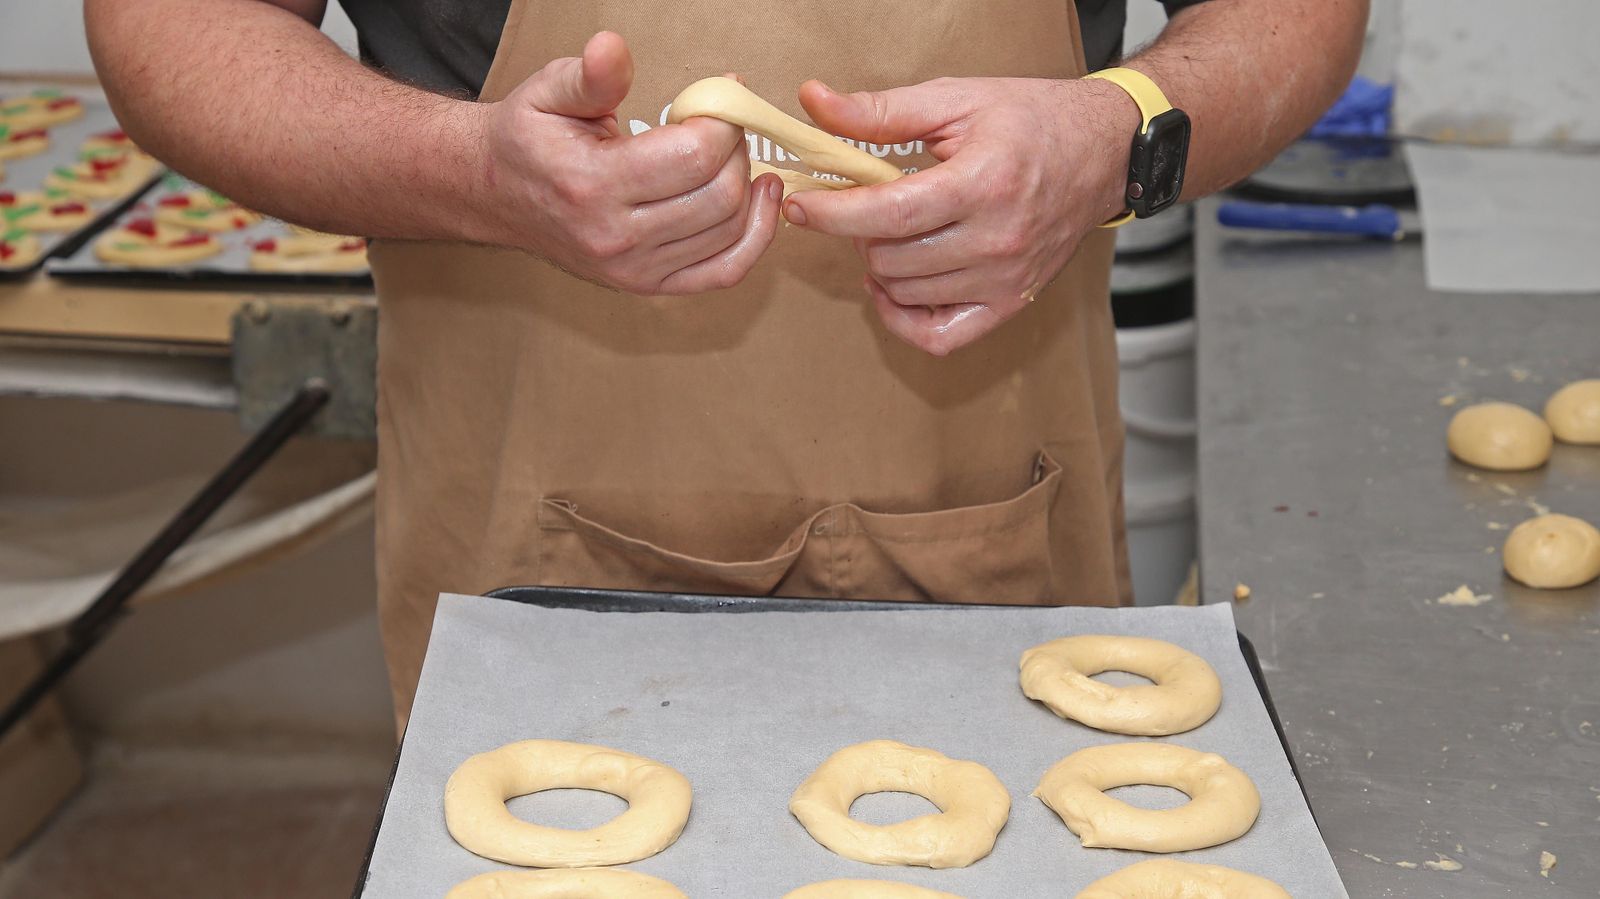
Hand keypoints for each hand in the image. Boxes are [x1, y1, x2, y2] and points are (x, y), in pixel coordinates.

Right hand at [470, 33, 782, 294]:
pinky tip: (761, 199)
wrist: (497, 196)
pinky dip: (755, 237)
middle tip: (724, 126)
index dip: (722, 120)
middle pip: (720, 194)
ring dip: (748, 186)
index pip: (694, 155)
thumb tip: (612, 48)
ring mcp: (635, 270)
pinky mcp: (649, 286)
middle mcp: (615, 237)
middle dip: (737, 150)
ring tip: (734, 154)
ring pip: (729, 230)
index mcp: (591, 184)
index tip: (721, 96)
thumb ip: (591, 75)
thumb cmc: (529, 139)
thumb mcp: (549, 92)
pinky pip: (725, 271)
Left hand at [783, 77, 1138, 354]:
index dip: (831, 214)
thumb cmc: (1029, 120)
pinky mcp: (1011, 304)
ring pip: (905, 292)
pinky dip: (903, 318)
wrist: (1102, 153)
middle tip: (868, 204)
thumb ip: (879, 111)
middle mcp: (997, 239)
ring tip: (892, 231)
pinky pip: (937, 337)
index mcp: (982, 183)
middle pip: (888, 258)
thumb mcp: (955, 100)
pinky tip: (895, 285)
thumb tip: (814, 102)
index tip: (801, 205)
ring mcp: (1006, 280)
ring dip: (881, 265)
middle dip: (860, 232)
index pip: (886, 214)